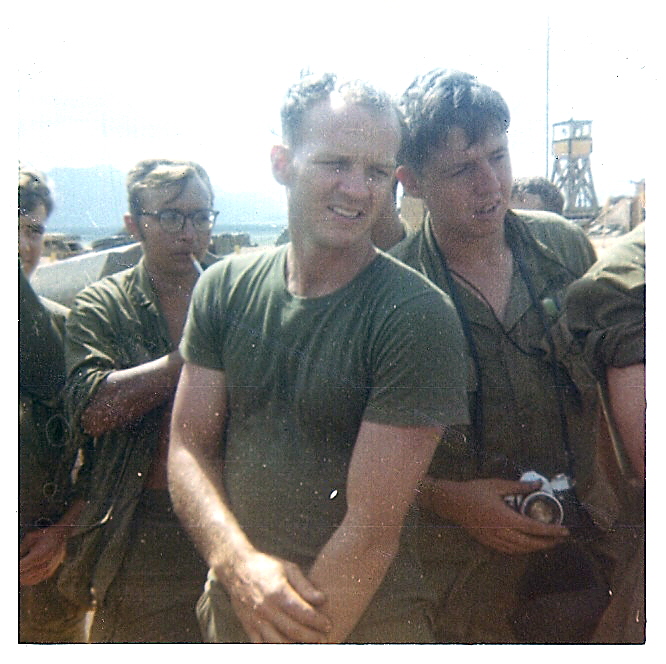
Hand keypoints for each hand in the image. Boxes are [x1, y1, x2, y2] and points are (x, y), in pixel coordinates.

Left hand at [19, 526, 67, 585]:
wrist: (61, 536)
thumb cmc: (44, 535)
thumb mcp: (30, 537)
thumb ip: (21, 549)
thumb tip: (15, 559)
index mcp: (39, 555)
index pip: (21, 567)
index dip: (15, 568)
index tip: (9, 568)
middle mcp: (45, 564)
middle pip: (24, 575)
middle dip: (17, 574)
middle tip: (13, 570)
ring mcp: (48, 570)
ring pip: (28, 580)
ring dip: (21, 578)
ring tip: (19, 572)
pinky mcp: (49, 573)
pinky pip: (35, 580)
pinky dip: (27, 580)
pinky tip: (24, 575)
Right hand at [221, 551, 330, 642]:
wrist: (236, 568)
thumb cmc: (266, 566)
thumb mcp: (288, 568)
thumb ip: (305, 585)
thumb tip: (322, 599)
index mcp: (278, 592)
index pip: (302, 612)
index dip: (317, 621)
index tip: (328, 624)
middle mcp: (267, 608)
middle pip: (293, 630)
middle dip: (312, 637)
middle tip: (324, 639)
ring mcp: (256, 619)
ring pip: (279, 642)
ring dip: (296, 647)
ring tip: (309, 647)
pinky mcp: (248, 626)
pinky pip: (262, 645)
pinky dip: (276, 649)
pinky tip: (288, 648)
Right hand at [433, 478, 569, 554]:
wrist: (452, 502)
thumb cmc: (474, 491)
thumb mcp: (497, 485)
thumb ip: (519, 487)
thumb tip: (538, 484)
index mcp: (506, 518)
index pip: (534, 528)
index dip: (551, 531)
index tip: (564, 531)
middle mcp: (502, 532)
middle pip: (530, 543)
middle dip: (547, 543)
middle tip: (559, 539)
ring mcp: (494, 539)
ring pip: (520, 549)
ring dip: (535, 548)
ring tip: (545, 542)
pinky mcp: (488, 542)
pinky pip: (508, 550)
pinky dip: (521, 550)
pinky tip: (525, 545)